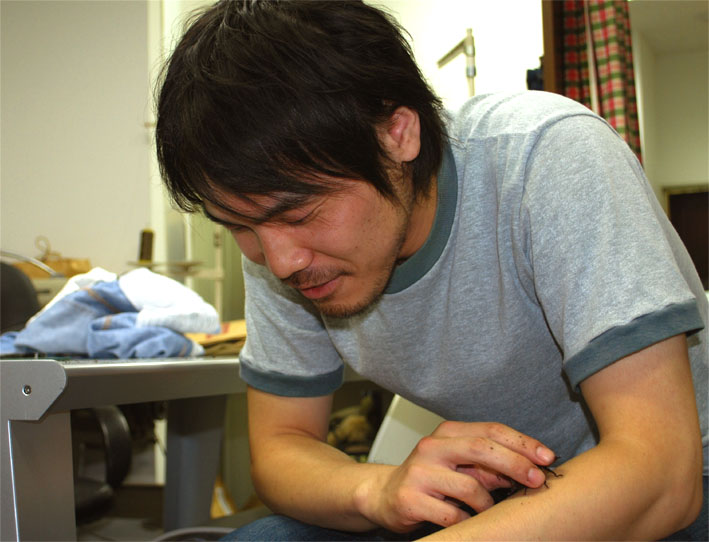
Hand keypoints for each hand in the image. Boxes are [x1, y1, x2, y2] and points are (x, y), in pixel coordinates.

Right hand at [357, 421, 555, 531]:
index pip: (490, 430)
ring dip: (489, 504)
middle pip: (481, 448)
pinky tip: (467, 521)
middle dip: (515, 464)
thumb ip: (489, 464)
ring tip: (488, 510)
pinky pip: (453, 515)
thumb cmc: (430, 478)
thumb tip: (531, 470)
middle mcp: (431, 447)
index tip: (547, 457)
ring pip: (471, 488)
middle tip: (538, 480)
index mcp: (446, 433)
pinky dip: (467, 521)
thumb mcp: (459, 465)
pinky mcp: (410, 499)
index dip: (522, 442)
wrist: (384, 495)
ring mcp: (419, 472)